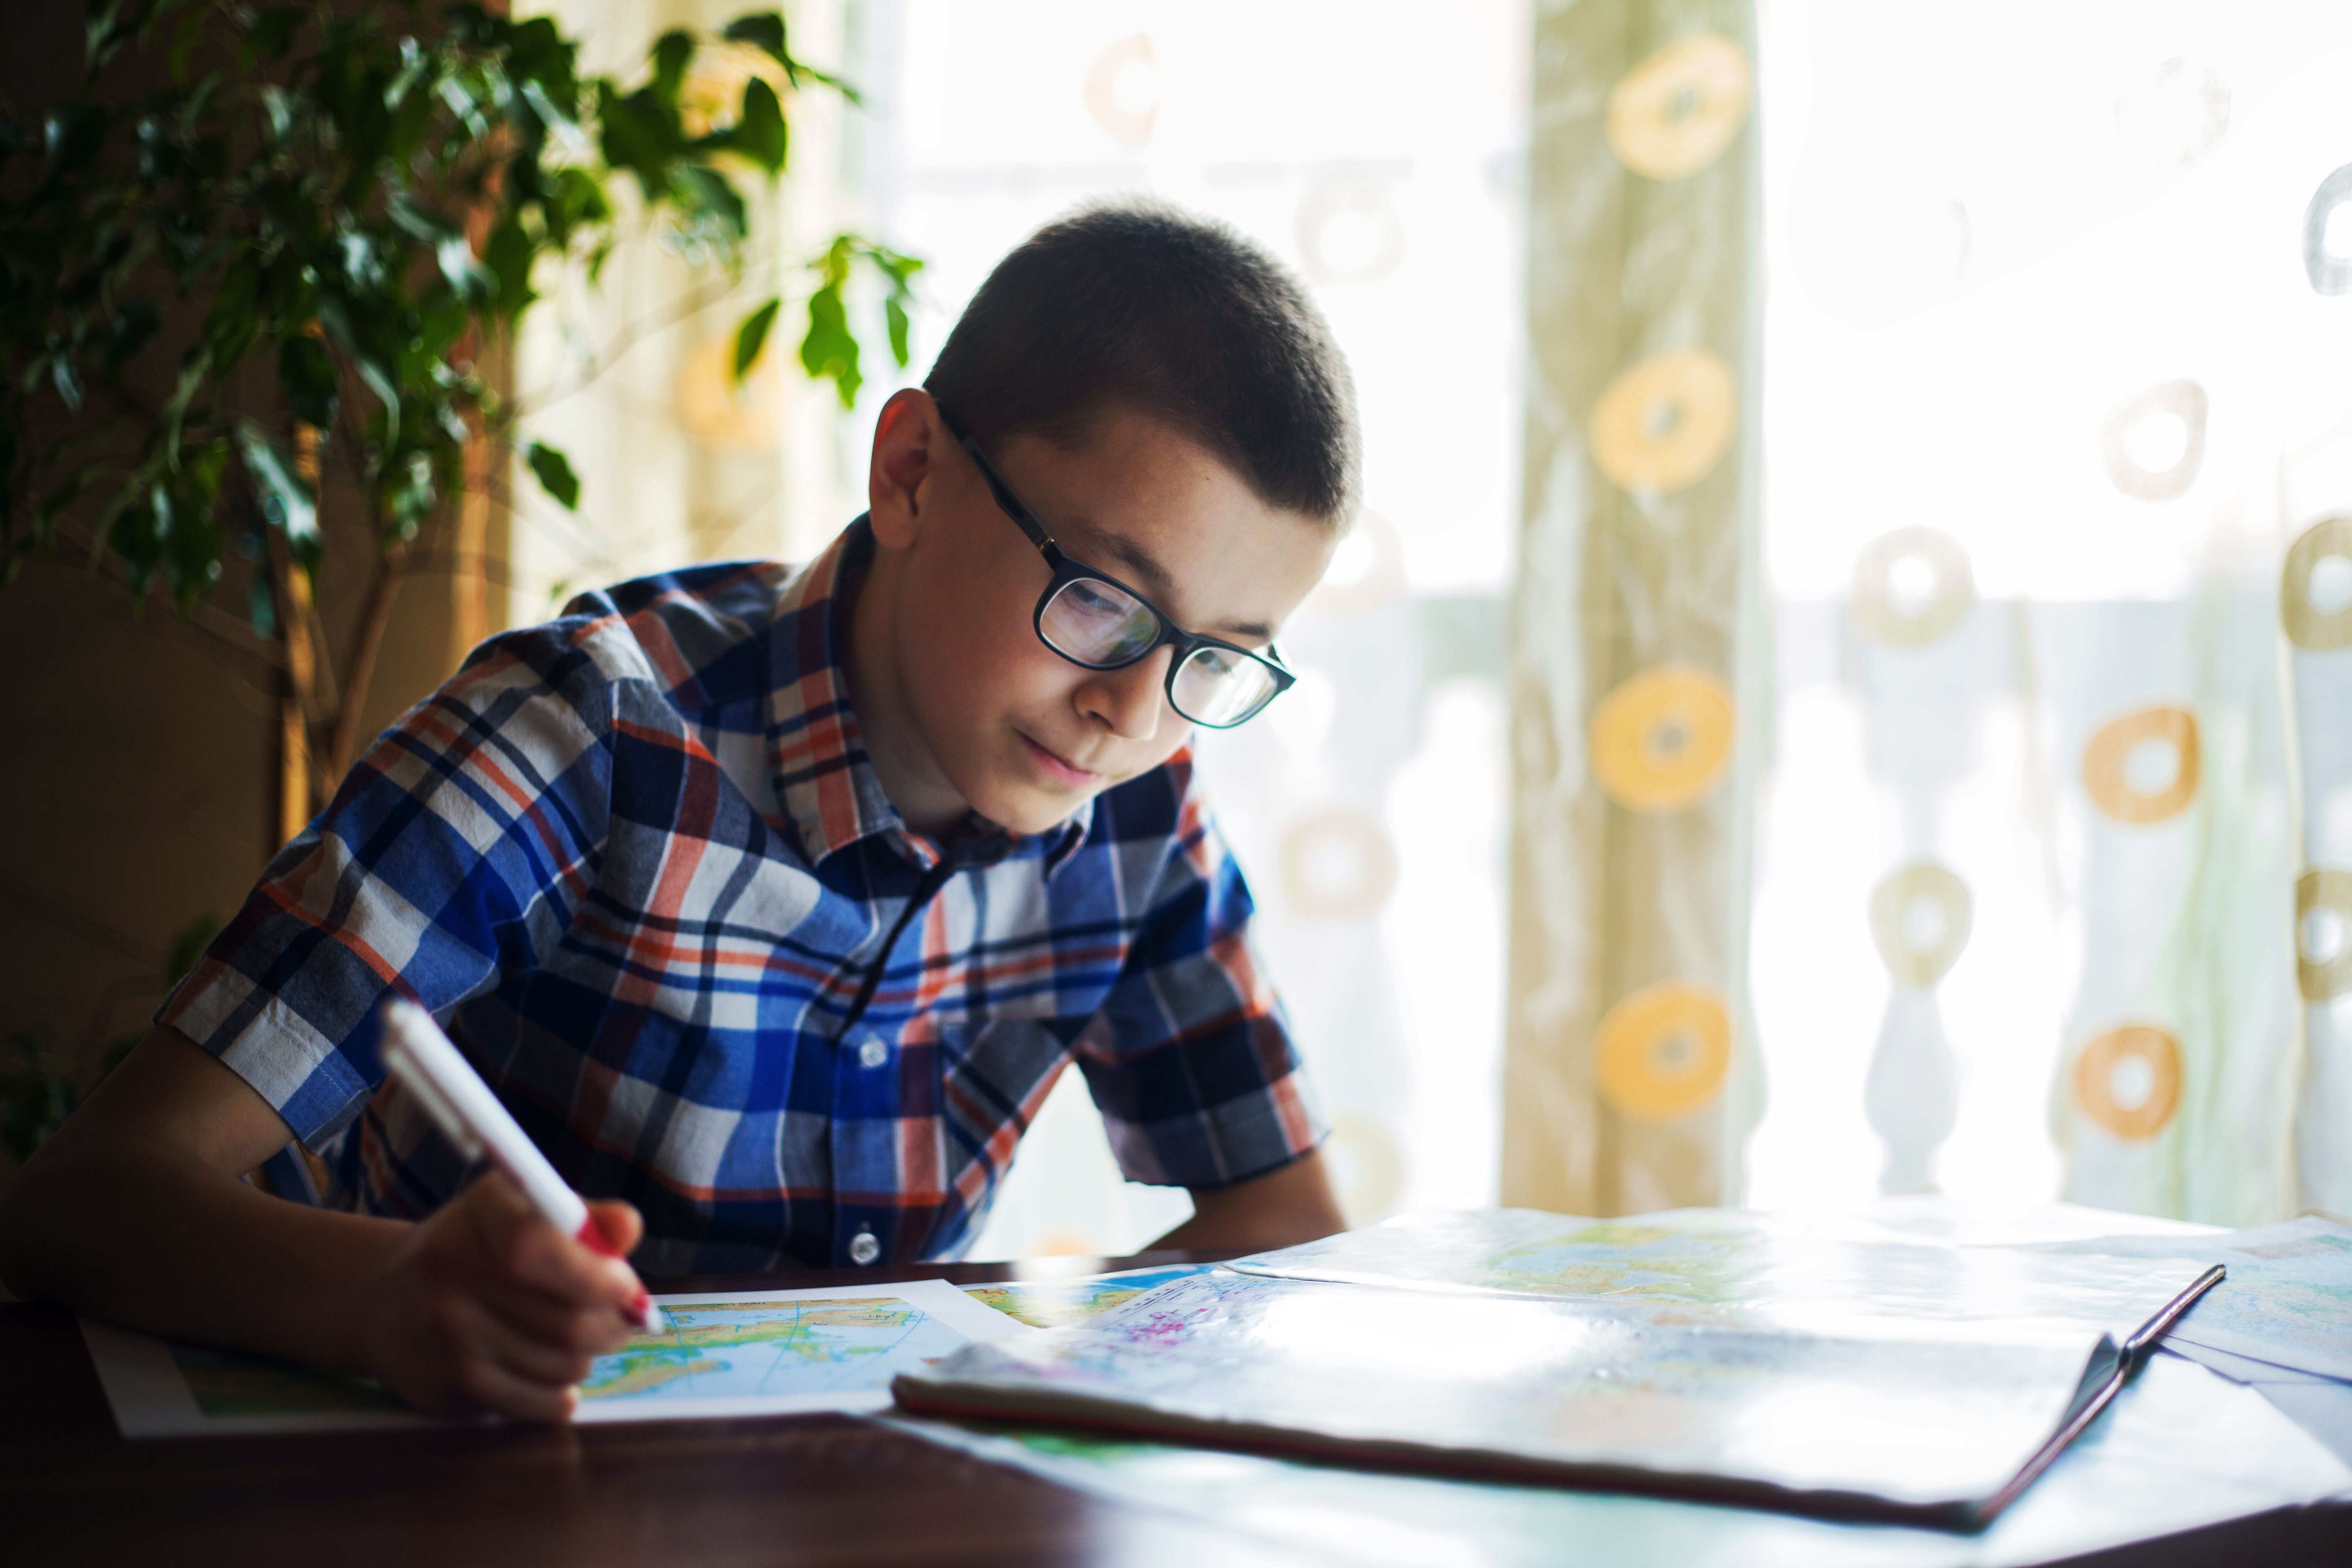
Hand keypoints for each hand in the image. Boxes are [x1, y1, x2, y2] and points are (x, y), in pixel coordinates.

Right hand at [354, 1174, 648, 1421]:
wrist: (381, 1300)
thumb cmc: (474, 1248)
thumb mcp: (521, 1212)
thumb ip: (583, 1218)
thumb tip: (630, 1229)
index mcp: (479, 1213)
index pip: (538, 1248)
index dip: (596, 1274)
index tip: (626, 1285)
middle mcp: (451, 1273)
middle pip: (567, 1319)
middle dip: (613, 1323)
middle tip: (622, 1319)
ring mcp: (445, 1336)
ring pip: (563, 1365)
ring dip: (588, 1356)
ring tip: (575, 1339)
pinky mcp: (447, 1388)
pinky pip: (540, 1404)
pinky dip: (563, 1394)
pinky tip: (551, 1372)